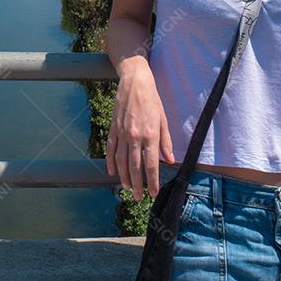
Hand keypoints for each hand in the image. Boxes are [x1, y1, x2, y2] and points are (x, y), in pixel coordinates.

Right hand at [106, 65, 174, 200]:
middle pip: (134, 166)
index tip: (153, 193)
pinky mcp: (113, 128)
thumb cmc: (152, 100)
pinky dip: (110, 162)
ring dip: (124, 176)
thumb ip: (166, 142)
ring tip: (127, 188)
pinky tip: (112, 172)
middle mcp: (134, 136)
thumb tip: (169, 160)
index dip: (152, 181)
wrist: (134, 82)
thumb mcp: (164, 119)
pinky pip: (111, 149)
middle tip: (138, 197)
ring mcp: (122, 133)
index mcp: (150, 135)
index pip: (151, 165)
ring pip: (121, 161)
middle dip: (137, 184)